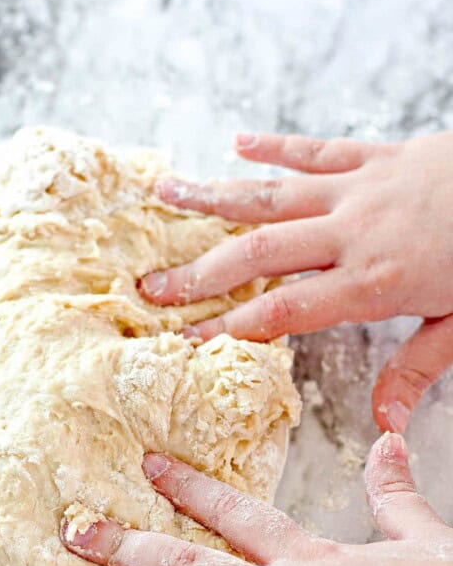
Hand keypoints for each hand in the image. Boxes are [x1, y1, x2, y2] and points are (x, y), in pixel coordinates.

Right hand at [138, 132, 452, 434]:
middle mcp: (352, 233)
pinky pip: (315, 150)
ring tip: (165, 196)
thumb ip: (416, 369)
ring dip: (214, 198)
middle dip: (200, 272)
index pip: (282, 309)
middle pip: (259, 253)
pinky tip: (238, 142)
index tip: (185, 341)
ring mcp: (359, 189)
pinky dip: (275, 146)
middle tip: (151, 286)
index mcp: (374, 282)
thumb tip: (383, 423)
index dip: (228, 326)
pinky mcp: (376, 157)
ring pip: (272, 194)